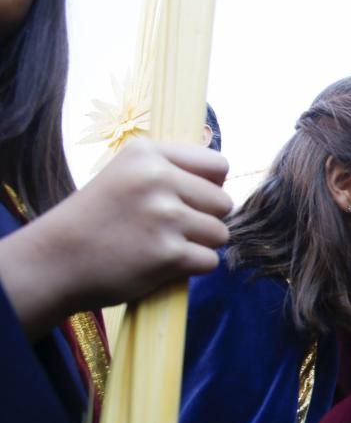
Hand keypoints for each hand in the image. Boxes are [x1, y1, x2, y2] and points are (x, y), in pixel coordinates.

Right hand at [0, 139, 231, 339]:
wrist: (54, 260)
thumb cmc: (94, 220)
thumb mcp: (125, 175)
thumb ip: (169, 170)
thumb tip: (222, 175)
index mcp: (148, 154)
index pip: (218, 165)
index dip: (211, 187)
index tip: (190, 199)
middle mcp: (158, 179)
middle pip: (223, 202)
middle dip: (206, 219)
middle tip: (173, 229)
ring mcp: (164, 217)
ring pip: (220, 233)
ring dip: (201, 245)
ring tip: (166, 245)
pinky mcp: (168, 254)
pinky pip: (210, 261)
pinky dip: (193, 268)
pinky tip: (163, 264)